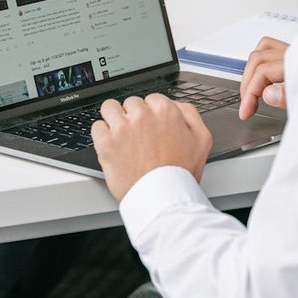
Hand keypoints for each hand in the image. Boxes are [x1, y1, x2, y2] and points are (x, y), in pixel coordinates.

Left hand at [92, 94, 213, 200]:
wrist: (162, 198)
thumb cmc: (181, 174)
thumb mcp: (201, 140)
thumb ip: (190, 115)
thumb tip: (176, 105)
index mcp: (165, 111)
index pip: (151, 99)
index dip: (150, 113)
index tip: (149, 126)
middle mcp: (142, 116)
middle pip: (130, 103)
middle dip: (133, 116)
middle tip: (137, 135)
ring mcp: (122, 128)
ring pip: (109, 108)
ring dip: (113, 118)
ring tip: (120, 135)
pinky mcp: (106, 142)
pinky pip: (96, 126)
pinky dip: (101, 134)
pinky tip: (111, 144)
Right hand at [237, 36, 288, 119]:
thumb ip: (289, 97)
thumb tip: (268, 93)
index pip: (263, 71)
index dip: (249, 93)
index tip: (245, 112)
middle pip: (259, 58)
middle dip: (247, 83)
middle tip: (246, 105)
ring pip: (265, 49)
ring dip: (253, 69)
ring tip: (252, 91)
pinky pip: (277, 50)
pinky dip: (265, 61)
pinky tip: (266, 78)